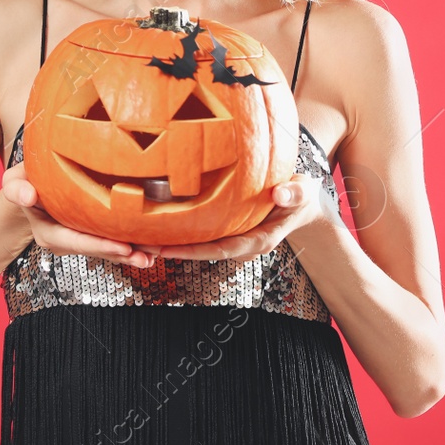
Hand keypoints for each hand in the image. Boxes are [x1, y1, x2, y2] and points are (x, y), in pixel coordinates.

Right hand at [1, 161, 158, 268]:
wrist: (35, 184)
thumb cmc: (28, 180)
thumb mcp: (15, 180)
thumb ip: (16, 187)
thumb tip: (27, 195)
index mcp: (49, 233)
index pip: (76, 242)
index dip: (99, 246)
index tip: (123, 246)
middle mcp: (67, 243)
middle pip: (97, 251)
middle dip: (122, 254)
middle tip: (147, 255)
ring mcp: (82, 241)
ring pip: (109, 250)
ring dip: (133, 254)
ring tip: (155, 254)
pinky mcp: (95, 236)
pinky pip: (114, 243)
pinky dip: (133, 244)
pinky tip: (153, 246)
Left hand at [154, 168, 333, 262]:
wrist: (301, 201)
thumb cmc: (301, 196)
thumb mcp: (304, 192)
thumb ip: (294, 193)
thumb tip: (279, 195)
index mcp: (258, 241)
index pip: (222, 250)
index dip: (195, 251)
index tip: (169, 250)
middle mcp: (242, 245)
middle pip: (203, 251)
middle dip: (173, 250)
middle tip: (141, 245)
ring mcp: (234, 239)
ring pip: (199, 245)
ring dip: (172, 242)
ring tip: (140, 237)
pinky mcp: (227, 230)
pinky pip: (201, 234)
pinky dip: (181, 231)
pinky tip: (158, 224)